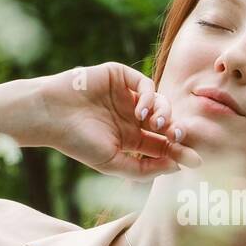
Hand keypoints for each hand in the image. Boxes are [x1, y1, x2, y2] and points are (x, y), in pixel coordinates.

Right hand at [42, 62, 200, 178]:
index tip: (195, 160)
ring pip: (160, 102)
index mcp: (130, 139)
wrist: (51, 115)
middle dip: (176, 131)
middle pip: (166, 124)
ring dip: (164, 113)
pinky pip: (146, 84)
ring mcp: (126, 96)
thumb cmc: (77, 142)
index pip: (162, 145)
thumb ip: (144, 169)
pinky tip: (141, 110)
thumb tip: (176, 167)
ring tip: (154, 123)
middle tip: (178, 137)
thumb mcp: (113, 163)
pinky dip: (150, 96)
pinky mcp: (120, 76)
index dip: (179, 151)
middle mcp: (131, 117)